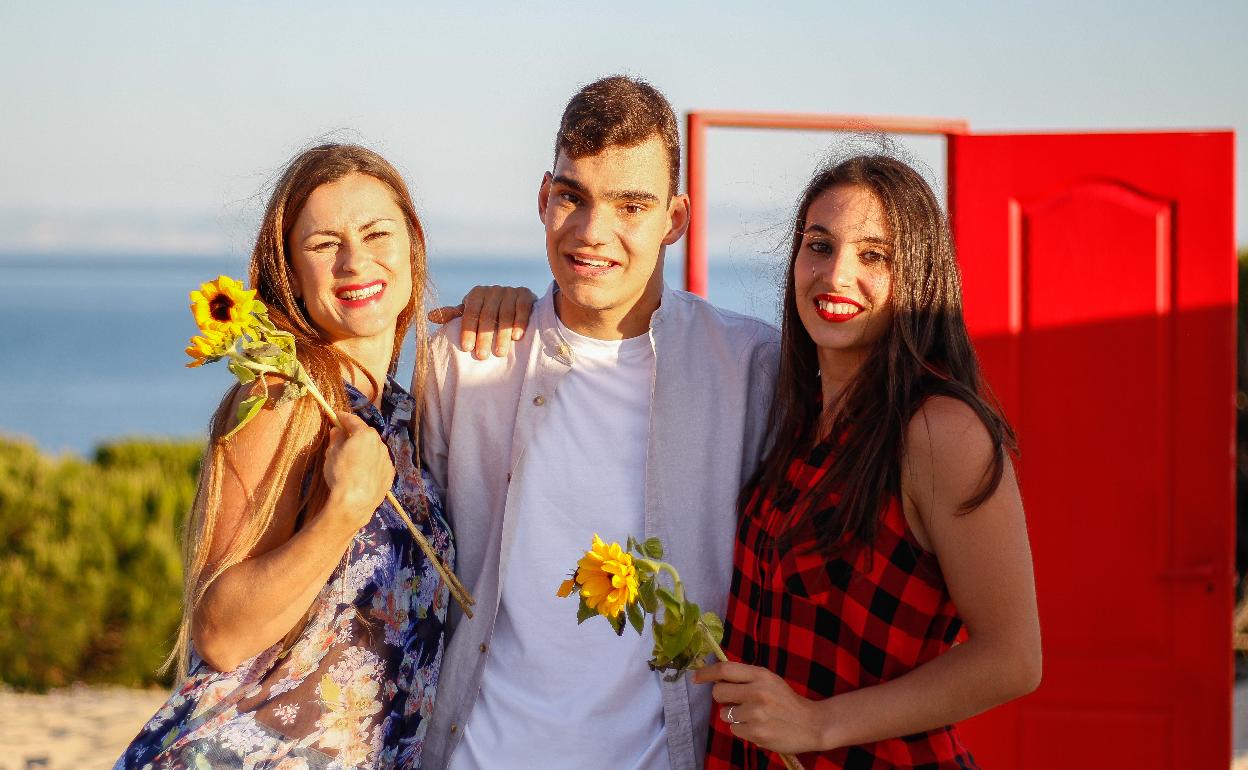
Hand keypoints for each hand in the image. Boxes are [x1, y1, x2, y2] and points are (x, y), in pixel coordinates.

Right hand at [321, 410, 393, 531]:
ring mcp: (387, 460)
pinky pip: (379, 464)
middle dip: (355, 434)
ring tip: (353, 457)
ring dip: (365, 449)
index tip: (336, 416)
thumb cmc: (340, 474)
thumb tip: (337, 431)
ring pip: (374, 449)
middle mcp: (380, 444)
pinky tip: (363, 471)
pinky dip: (371, 463)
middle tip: (344, 437)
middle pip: (366, 434)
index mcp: (365, 435)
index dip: (343, 417)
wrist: (355, 502)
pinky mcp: (390, 474)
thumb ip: (336, 439)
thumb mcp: (332, 453)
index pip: (353, 420)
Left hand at [426, 285, 536, 359]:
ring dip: (502, 334)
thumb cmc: (488, 316)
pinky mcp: (527, 294)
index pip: (470, 312)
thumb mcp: (470, 316)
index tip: (466, 348)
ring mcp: (511, 291)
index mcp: (476, 294)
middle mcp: (493, 290)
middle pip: (488, 314)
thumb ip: (454, 317)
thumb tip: (430, 316)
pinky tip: (517, 337)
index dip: (468, 330)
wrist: (516, 307)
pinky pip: (523, 308)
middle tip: (482, 356)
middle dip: (484, 336)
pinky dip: (520, 322)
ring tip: (500, 352)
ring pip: (506, 313)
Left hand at [694, 661, 830, 754]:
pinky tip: (759, 727)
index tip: (696, 677)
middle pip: (718, 693)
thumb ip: (746, 678)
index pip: (725, 670)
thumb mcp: (770, 680)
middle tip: (734, 701)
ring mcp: (756, 714)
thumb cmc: (787, 701)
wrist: (812, 724)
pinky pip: (735, 730)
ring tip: (754, 716)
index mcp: (761, 675)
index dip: (706, 672)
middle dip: (722, 698)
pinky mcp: (756, 732)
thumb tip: (716, 677)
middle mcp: (757, 692)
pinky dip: (743, 730)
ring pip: (725, 714)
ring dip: (735, 716)